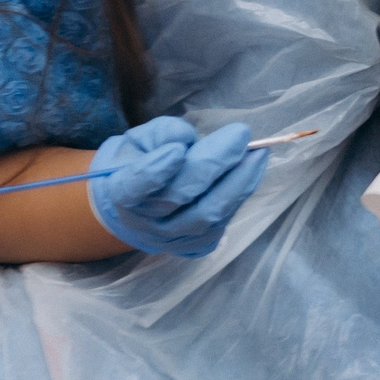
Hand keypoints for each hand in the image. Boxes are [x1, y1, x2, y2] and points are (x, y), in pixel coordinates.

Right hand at [85, 117, 267, 256]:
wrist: (136, 204)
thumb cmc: (139, 162)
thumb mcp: (140, 140)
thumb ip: (160, 134)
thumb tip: (185, 137)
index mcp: (122, 192)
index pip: (137, 186)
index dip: (155, 171)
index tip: (177, 149)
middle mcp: (146, 221)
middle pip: (181, 197)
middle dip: (214, 164)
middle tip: (239, 135)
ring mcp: (172, 238)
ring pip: (208, 214)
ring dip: (238, 182)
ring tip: (257, 154)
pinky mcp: (196, 245)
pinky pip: (223, 221)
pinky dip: (240, 194)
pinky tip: (251, 171)